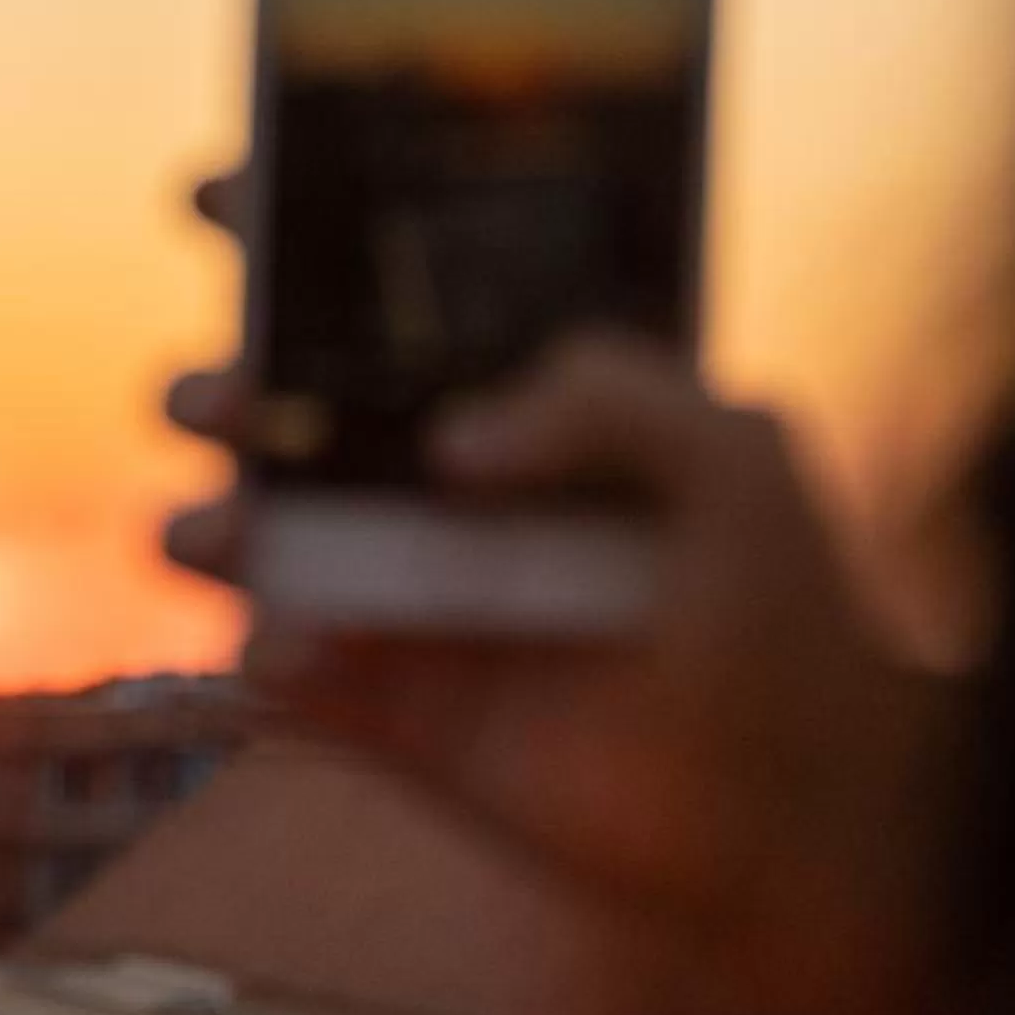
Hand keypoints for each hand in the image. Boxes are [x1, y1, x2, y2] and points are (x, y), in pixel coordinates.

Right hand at [162, 169, 963, 1014]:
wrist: (809, 818)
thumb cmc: (794, 617)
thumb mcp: (732, 455)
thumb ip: (607, 391)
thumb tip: (451, 445)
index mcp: (525, 411)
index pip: (397, 310)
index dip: (304, 247)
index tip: (225, 195)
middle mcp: (453, 498)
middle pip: (298, 419)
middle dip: (229, 389)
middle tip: (211, 394)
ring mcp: (415, 609)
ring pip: (269, 543)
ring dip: (213, 523)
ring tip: (206, 528)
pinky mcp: (397, 721)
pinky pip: (295, 683)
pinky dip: (265, 658)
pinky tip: (283, 643)